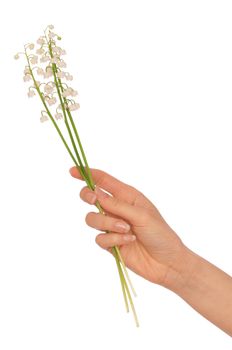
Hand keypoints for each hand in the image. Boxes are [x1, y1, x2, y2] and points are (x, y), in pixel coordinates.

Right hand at [70, 167, 184, 285]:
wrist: (167, 262)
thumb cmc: (160, 233)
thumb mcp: (141, 215)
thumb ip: (117, 205)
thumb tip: (95, 193)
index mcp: (127, 196)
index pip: (103, 181)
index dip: (87, 174)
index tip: (72, 171)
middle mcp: (116, 209)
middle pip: (90, 197)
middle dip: (88, 197)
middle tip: (94, 200)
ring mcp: (111, 226)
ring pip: (92, 219)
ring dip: (108, 223)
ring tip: (126, 229)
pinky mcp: (110, 243)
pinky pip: (99, 238)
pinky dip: (114, 239)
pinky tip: (129, 241)